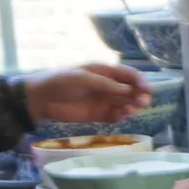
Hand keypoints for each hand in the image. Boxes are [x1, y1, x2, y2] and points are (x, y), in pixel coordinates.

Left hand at [24, 62, 150, 124]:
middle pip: (130, 90)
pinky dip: (121, 116)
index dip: (140, 81)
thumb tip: (127, 90)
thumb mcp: (83, 78)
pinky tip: (121, 116)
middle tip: (142, 102)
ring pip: (125, 103)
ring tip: (130, 110)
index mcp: (105, 72)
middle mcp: (108, 86)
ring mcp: (104, 101)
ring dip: (132, 106)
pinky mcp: (98, 115)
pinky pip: (115, 116)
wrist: (41, 99)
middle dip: (139, 95)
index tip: (147, 90)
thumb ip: (106, 84)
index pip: (128, 75)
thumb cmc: (61, 81)